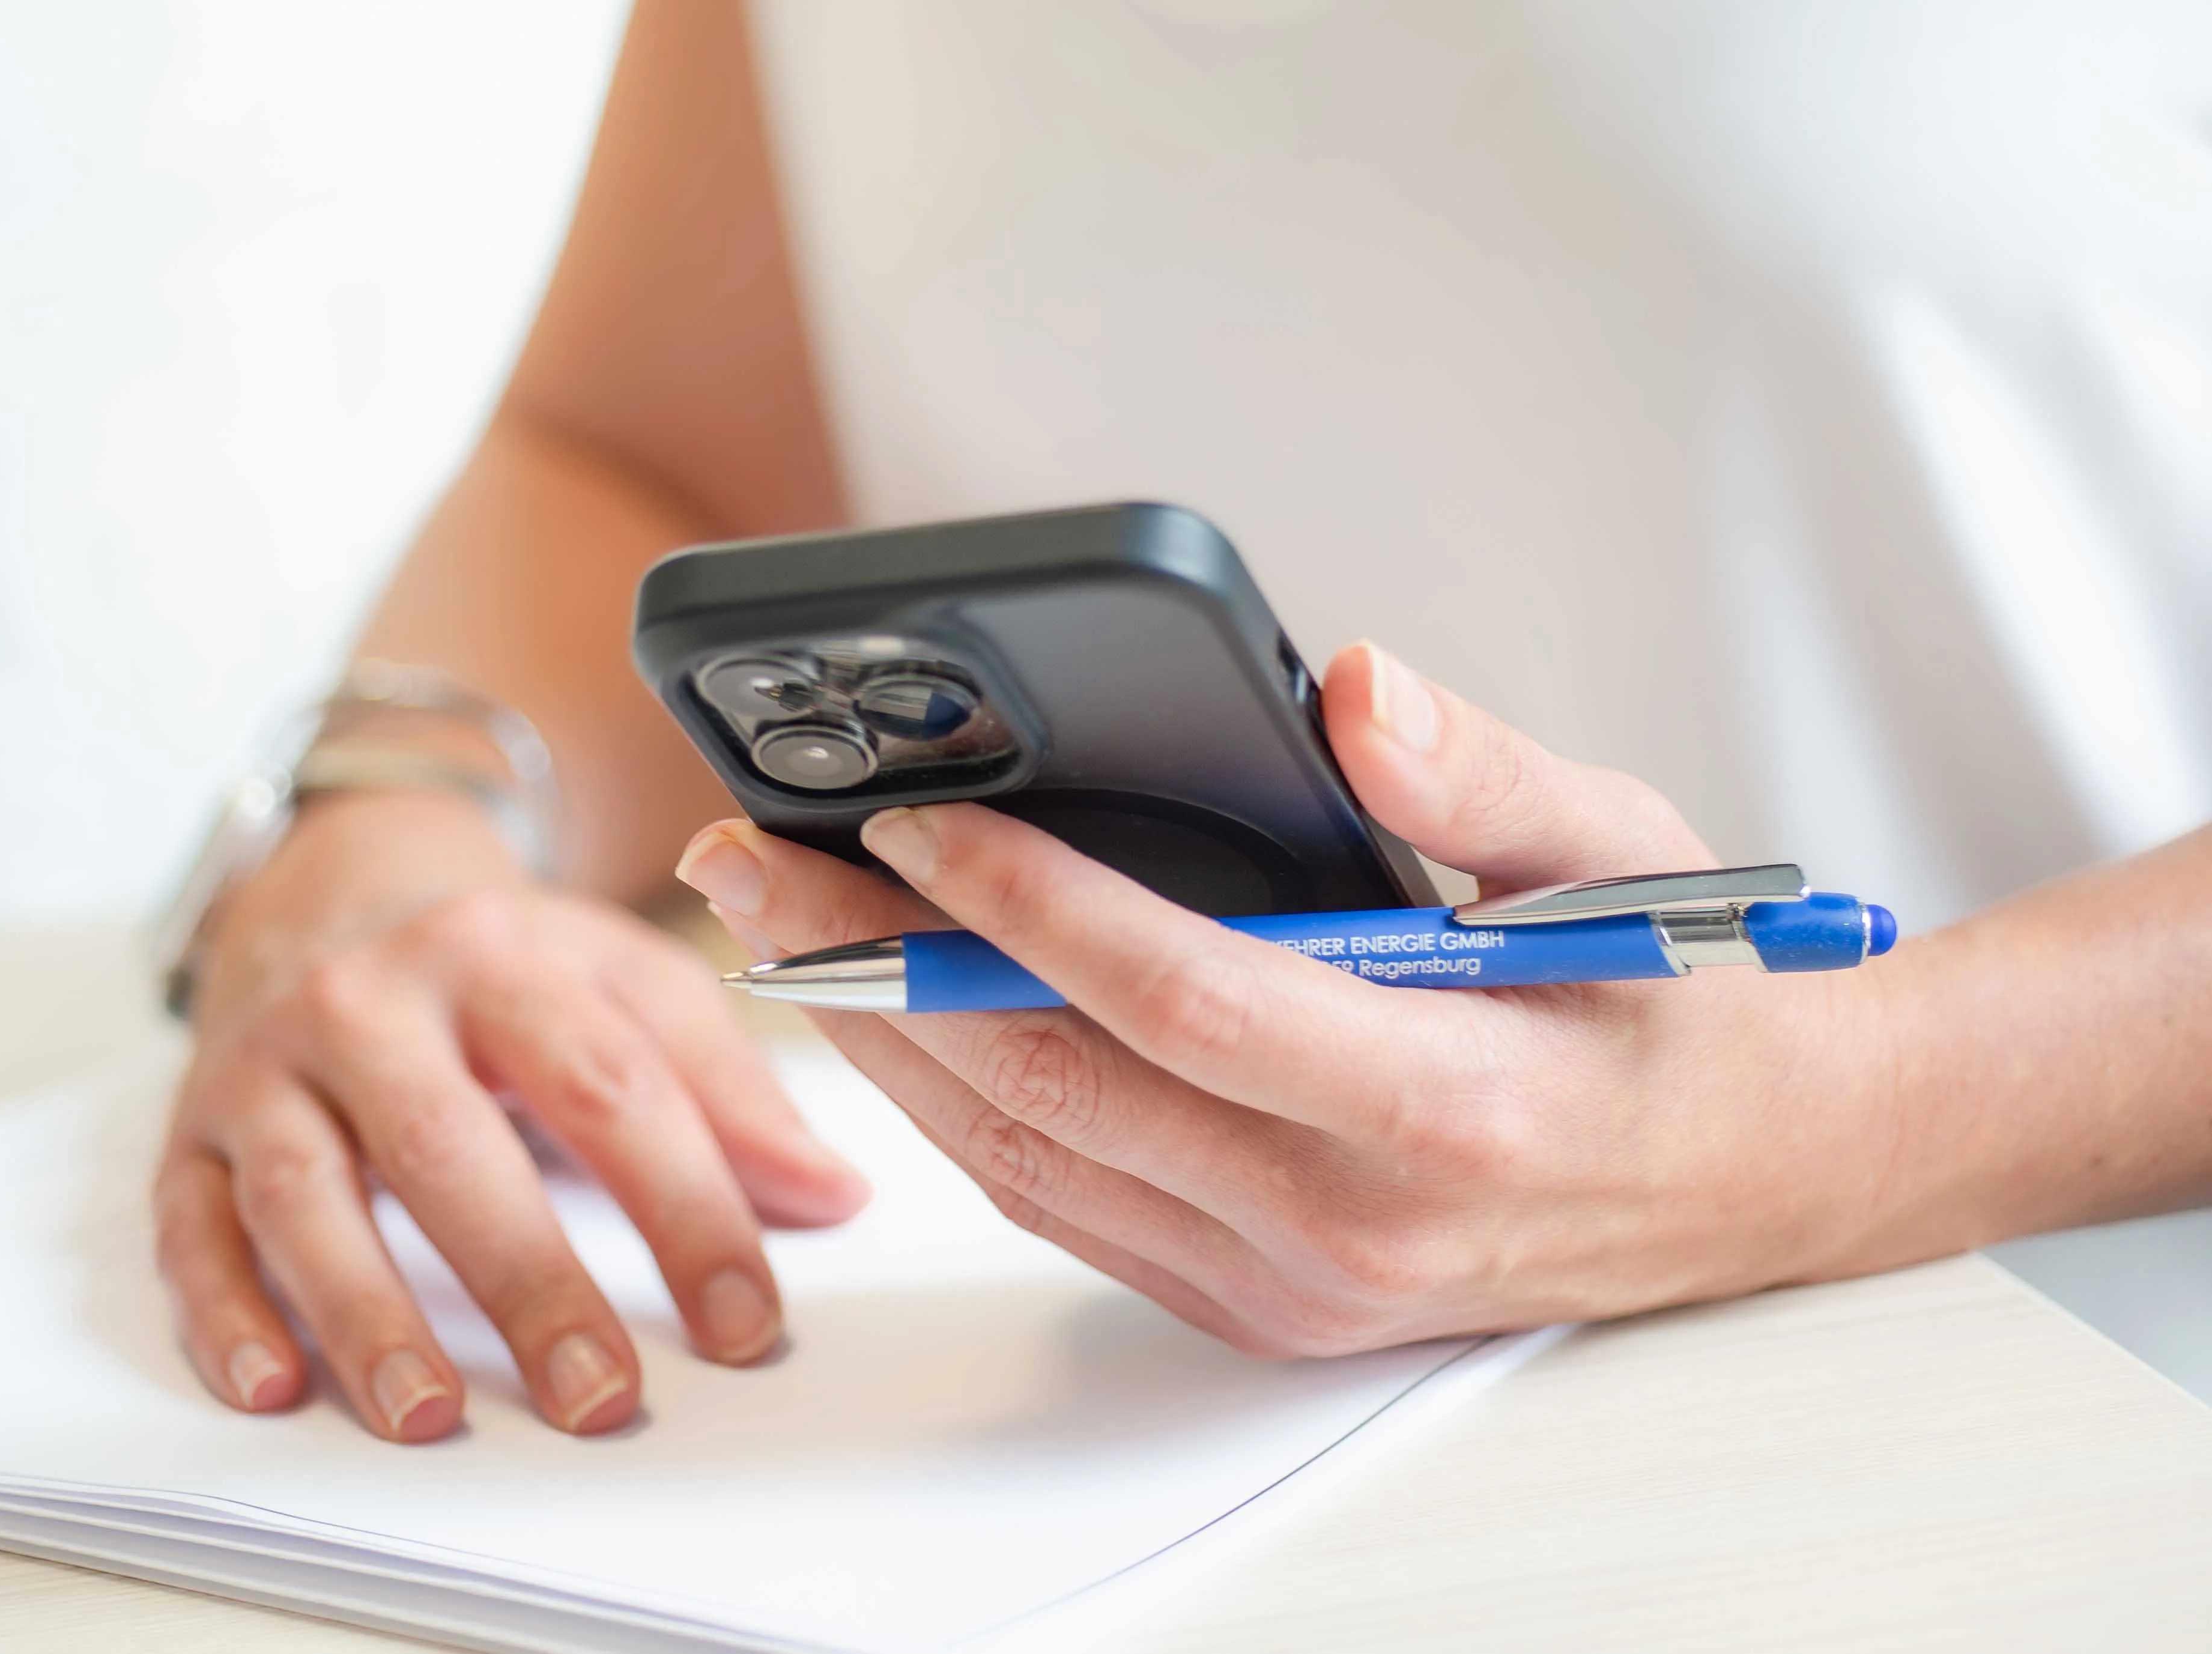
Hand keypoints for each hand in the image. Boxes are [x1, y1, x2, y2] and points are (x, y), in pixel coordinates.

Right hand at [154, 787, 868, 1439]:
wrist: (336, 885)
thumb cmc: (499, 960)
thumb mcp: (626, 983)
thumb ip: (730, 1088)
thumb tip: (831, 1195)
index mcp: (497, 954)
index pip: (607, 1086)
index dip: (684, 1208)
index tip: (743, 1320)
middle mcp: (368, 1002)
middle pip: (449, 1145)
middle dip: (528, 1281)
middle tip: (599, 1398)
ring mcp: (266, 1067)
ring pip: (303, 1194)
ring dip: (365, 1314)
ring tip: (430, 1415)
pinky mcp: (187, 1132)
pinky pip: (191, 1229)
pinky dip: (224, 1315)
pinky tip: (275, 1389)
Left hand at [676, 643, 1909, 1355]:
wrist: (1762, 1174)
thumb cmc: (1682, 997)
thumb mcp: (1620, 851)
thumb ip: (1483, 773)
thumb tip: (1352, 690)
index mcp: (1438, 1102)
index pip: (1175, 997)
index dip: (1021, 903)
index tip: (903, 818)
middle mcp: (1349, 1223)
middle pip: (1056, 1086)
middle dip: (879, 973)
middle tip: (755, 871)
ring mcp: (1298, 1283)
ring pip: (1032, 1162)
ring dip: (885, 1049)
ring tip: (780, 937)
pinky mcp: (1266, 1306)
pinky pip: (1070, 1209)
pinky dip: (963, 1118)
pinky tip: (896, 1028)